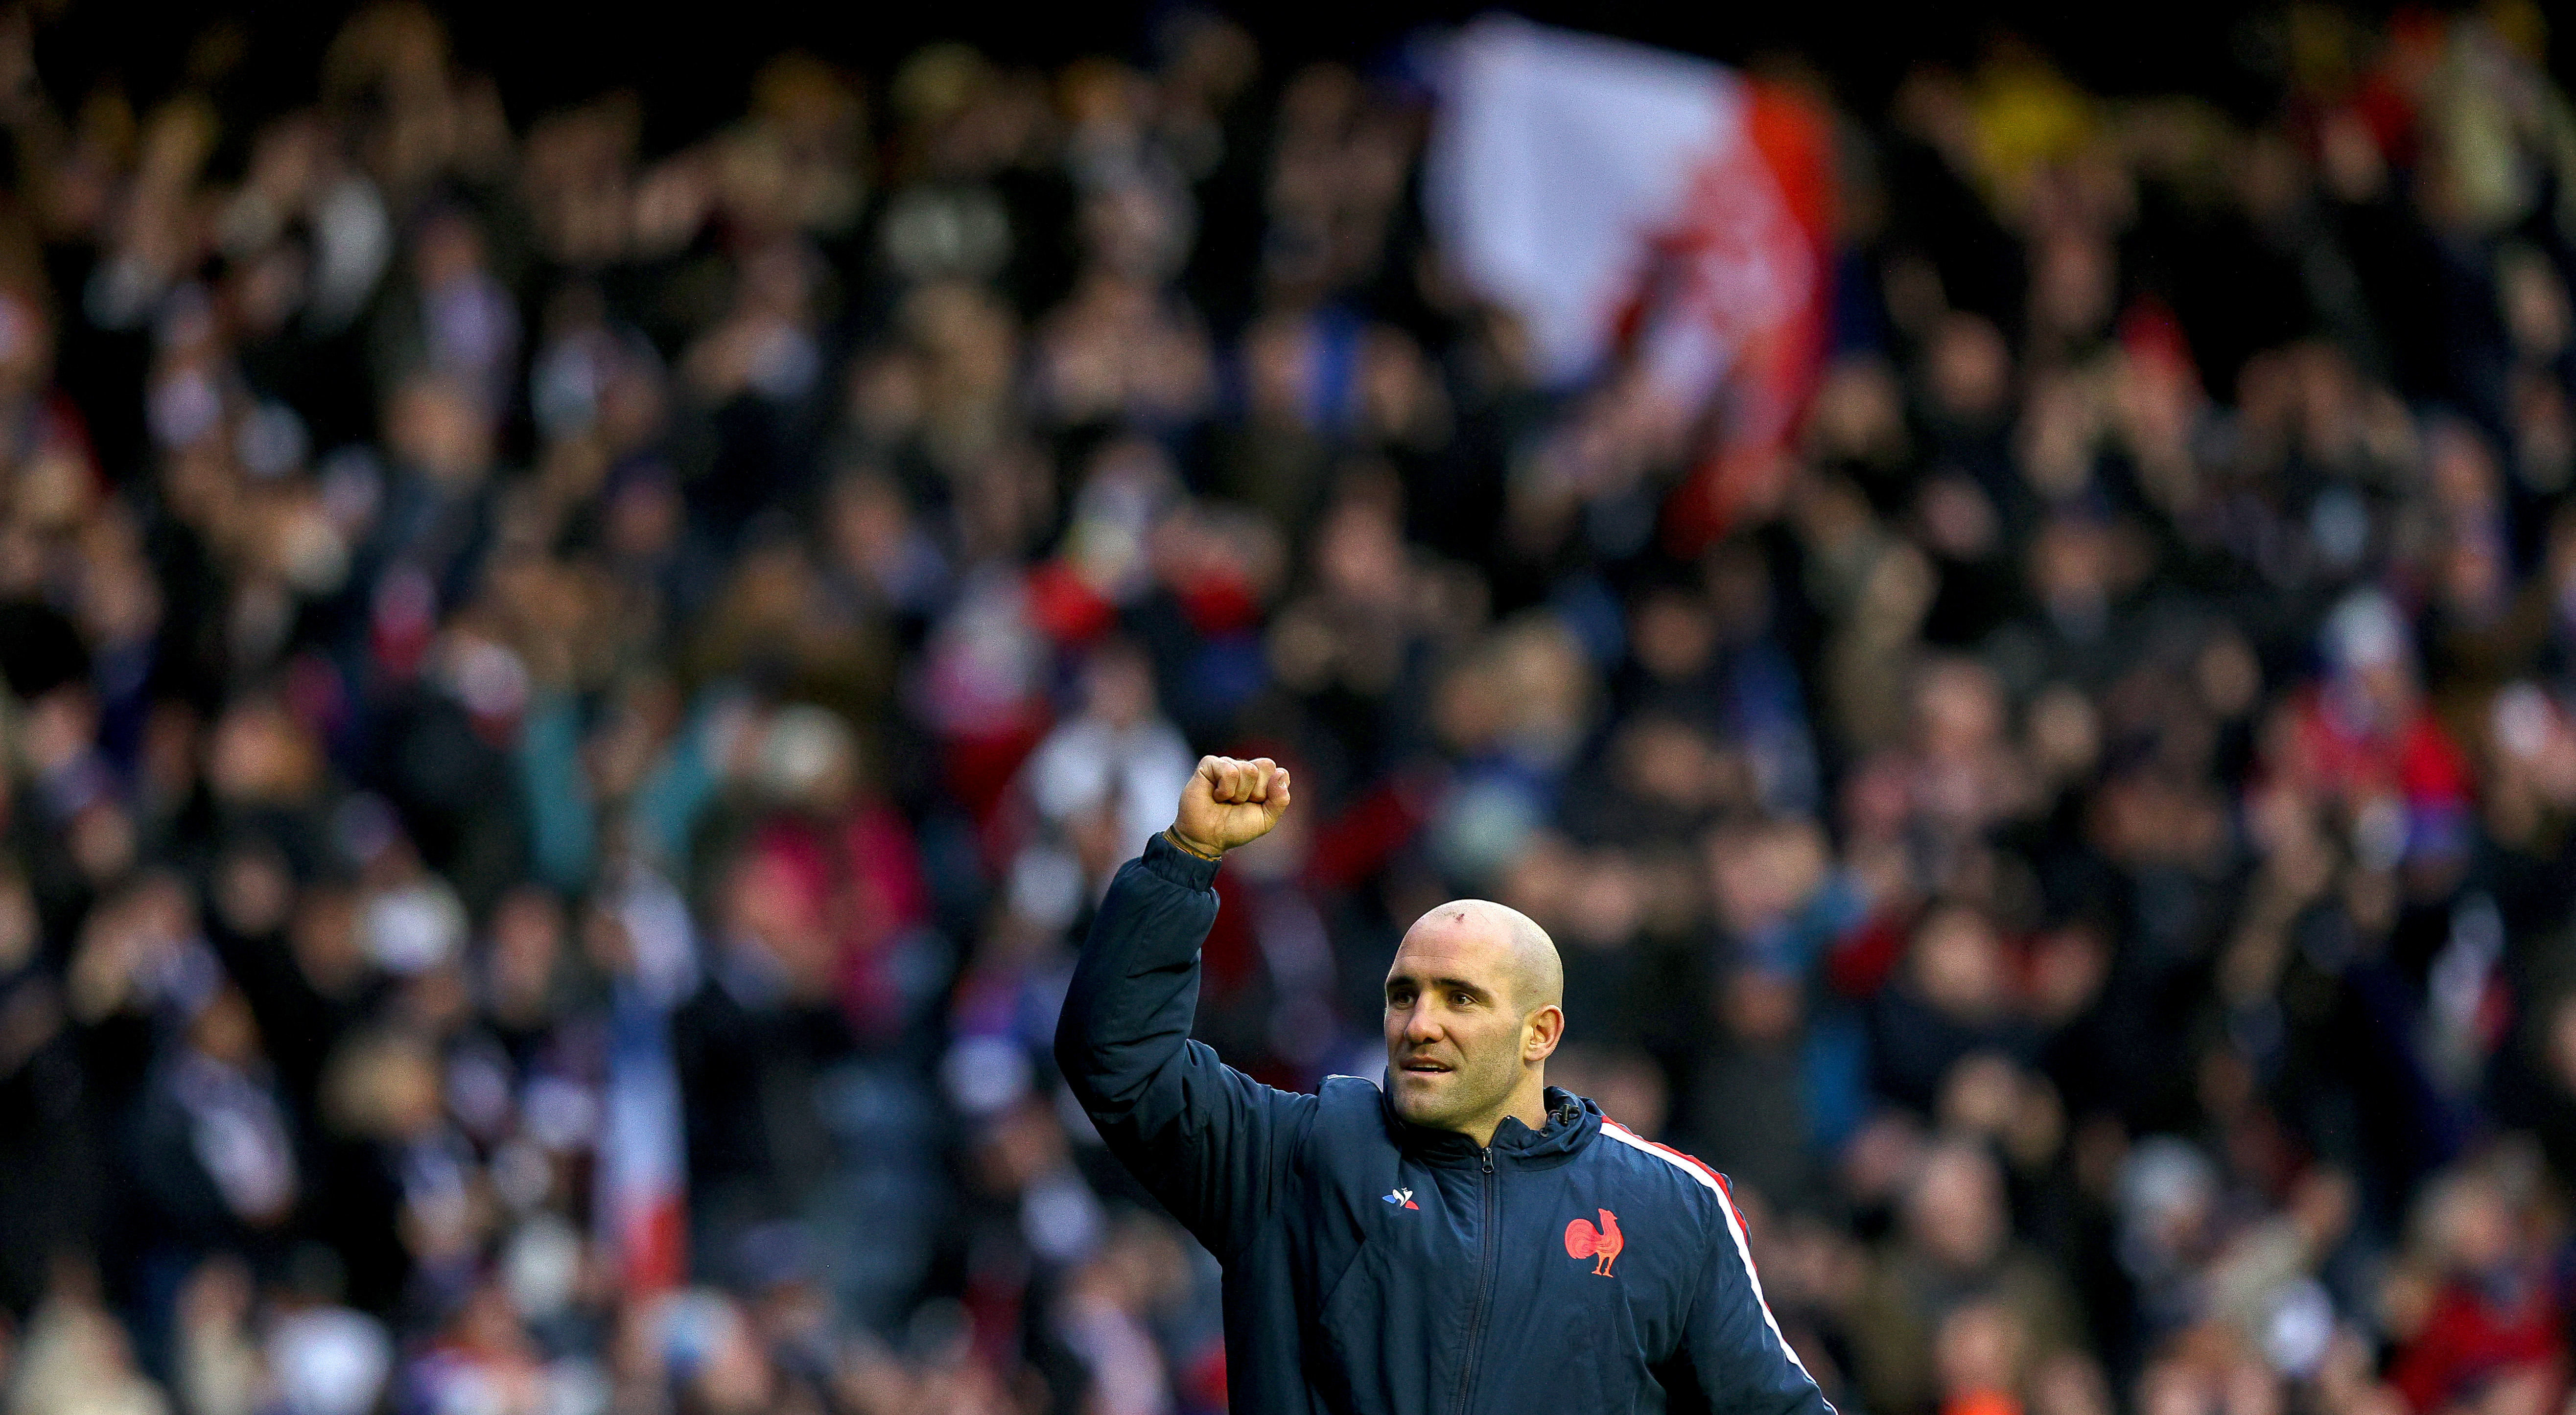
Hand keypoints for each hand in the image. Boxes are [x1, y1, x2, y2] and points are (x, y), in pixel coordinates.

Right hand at [1169, 755, 1291, 857]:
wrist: (1207, 838)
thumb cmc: (1235, 828)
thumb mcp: (1265, 820)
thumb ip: (1280, 800)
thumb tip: (1281, 773)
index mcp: (1261, 779)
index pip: (1278, 772)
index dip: (1268, 793)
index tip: (1255, 805)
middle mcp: (1245, 768)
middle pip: (1266, 765)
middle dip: (1256, 791)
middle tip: (1240, 803)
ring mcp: (1227, 764)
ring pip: (1248, 769)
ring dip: (1238, 793)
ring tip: (1226, 801)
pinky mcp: (1209, 764)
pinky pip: (1229, 770)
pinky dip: (1224, 790)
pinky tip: (1215, 796)